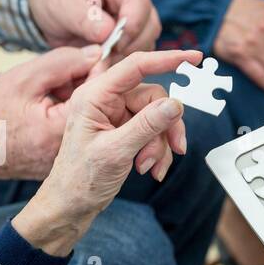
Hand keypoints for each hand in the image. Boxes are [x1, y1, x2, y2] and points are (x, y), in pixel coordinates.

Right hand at [0, 46, 100, 184]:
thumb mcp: (23, 78)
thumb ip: (64, 62)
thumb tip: (98, 53)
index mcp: (61, 128)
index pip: (99, 92)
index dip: (97, 69)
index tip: (89, 57)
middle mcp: (70, 149)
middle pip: (96, 108)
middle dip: (84, 86)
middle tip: (61, 77)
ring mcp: (66, 159)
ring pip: (85, 120)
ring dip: (75, 101)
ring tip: (47, 94)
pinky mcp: (60, 163)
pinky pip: (74, 133)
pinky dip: (66, 118)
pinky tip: (46, 111)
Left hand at [11, 49, 198, 255]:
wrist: (70, 207)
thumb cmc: (79, 180)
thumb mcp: (116, 151)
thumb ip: (147, 125)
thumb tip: (175, 103)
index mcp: (95, 96)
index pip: (136, 66)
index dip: (167, 59)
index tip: (194, 58)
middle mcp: (105, 101)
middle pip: (154, 98)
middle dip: (166, 126)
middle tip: (175, 148)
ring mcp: (115, 117)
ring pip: (157, 117)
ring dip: (160, 144)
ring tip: (149, 166)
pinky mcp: (124, 132)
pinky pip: (153, 133)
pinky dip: (157, 152)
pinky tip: (150, 169)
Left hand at [28, 0, 161, 65]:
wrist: (46, 13)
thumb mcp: (62, 5)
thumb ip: (85, 18)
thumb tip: (108, 33)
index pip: (138, 3)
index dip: (131, 26)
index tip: (114, 44)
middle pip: (150, 24)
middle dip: (131, 44)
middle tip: (107, 55)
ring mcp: (134, 18)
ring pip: (147, 41)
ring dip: (128, 55)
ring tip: (102, 59)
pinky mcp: (131, 37)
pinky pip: (138, 53)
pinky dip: (124, 62)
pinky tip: (104, 62)